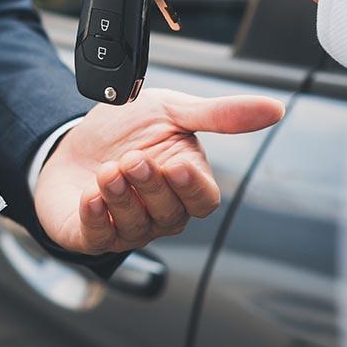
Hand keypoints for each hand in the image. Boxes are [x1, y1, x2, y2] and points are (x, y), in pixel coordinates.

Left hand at [35, 88, 283, 253]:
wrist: (71, 139)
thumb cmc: (126, 131)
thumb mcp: (171, 111)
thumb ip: (219, 114)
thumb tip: (275, 109)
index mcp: (184, 184)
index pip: (203, 200)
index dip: (192, 187)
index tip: (176, 166)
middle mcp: (159, 212)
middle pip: (170, 215)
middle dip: (150, 187)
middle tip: (133, 159)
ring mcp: (126, 227)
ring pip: (135, 227)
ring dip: (120, 198)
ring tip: (107, 170)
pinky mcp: (90, 235)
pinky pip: (97, 237)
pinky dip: (94, 217)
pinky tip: (90, 196)